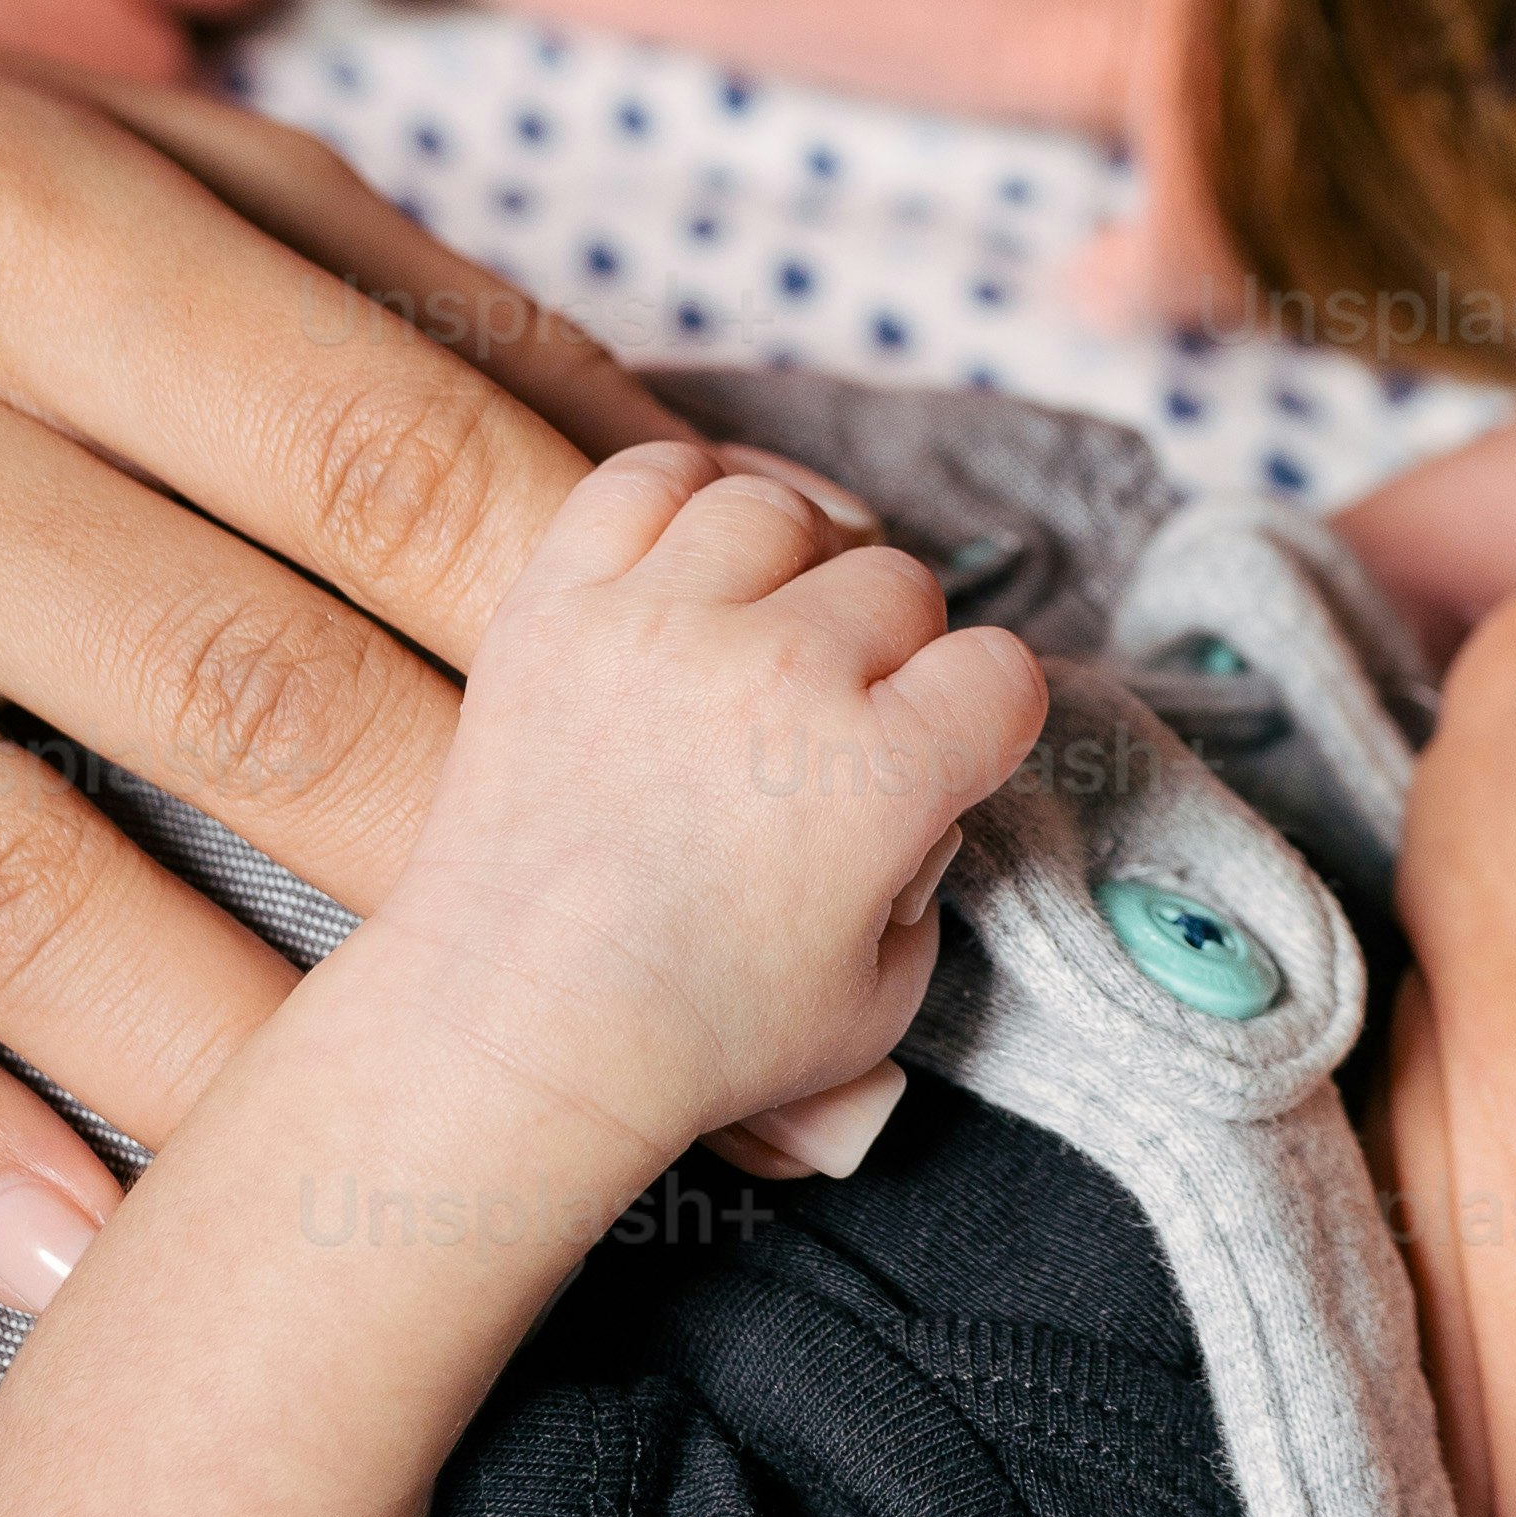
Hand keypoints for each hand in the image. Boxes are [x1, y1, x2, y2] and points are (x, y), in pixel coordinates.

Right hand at [0, 0, 689, 1301]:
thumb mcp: (155, 167)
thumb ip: (428, 328)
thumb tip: (727, 505)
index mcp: (28, 238)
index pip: (379, 466)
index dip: (593, 634)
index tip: (758, 762)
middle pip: (241, 689)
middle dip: (485, 866)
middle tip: (670, 1002)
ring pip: (17, 887)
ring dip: (249, 1052)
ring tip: (444, 1173)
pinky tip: (91, 1248)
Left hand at [377, 441, 1046, 1166]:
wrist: (514, 1033)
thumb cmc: (697, 1036)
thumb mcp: (882, 998)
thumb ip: (926, 876)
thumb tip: (914, 797)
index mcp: (878, 775)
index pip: (1001, 670)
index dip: (981, 718)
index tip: (940, 755)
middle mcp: (779, 675)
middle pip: (896, 581)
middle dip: (886, 652)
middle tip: (836, 717)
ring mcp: (658, 627)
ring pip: (776, 510)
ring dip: (789, 568)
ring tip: (758, 633)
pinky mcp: (555, 607)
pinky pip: (643, 479)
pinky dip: (680, 501)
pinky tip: (687, 561)